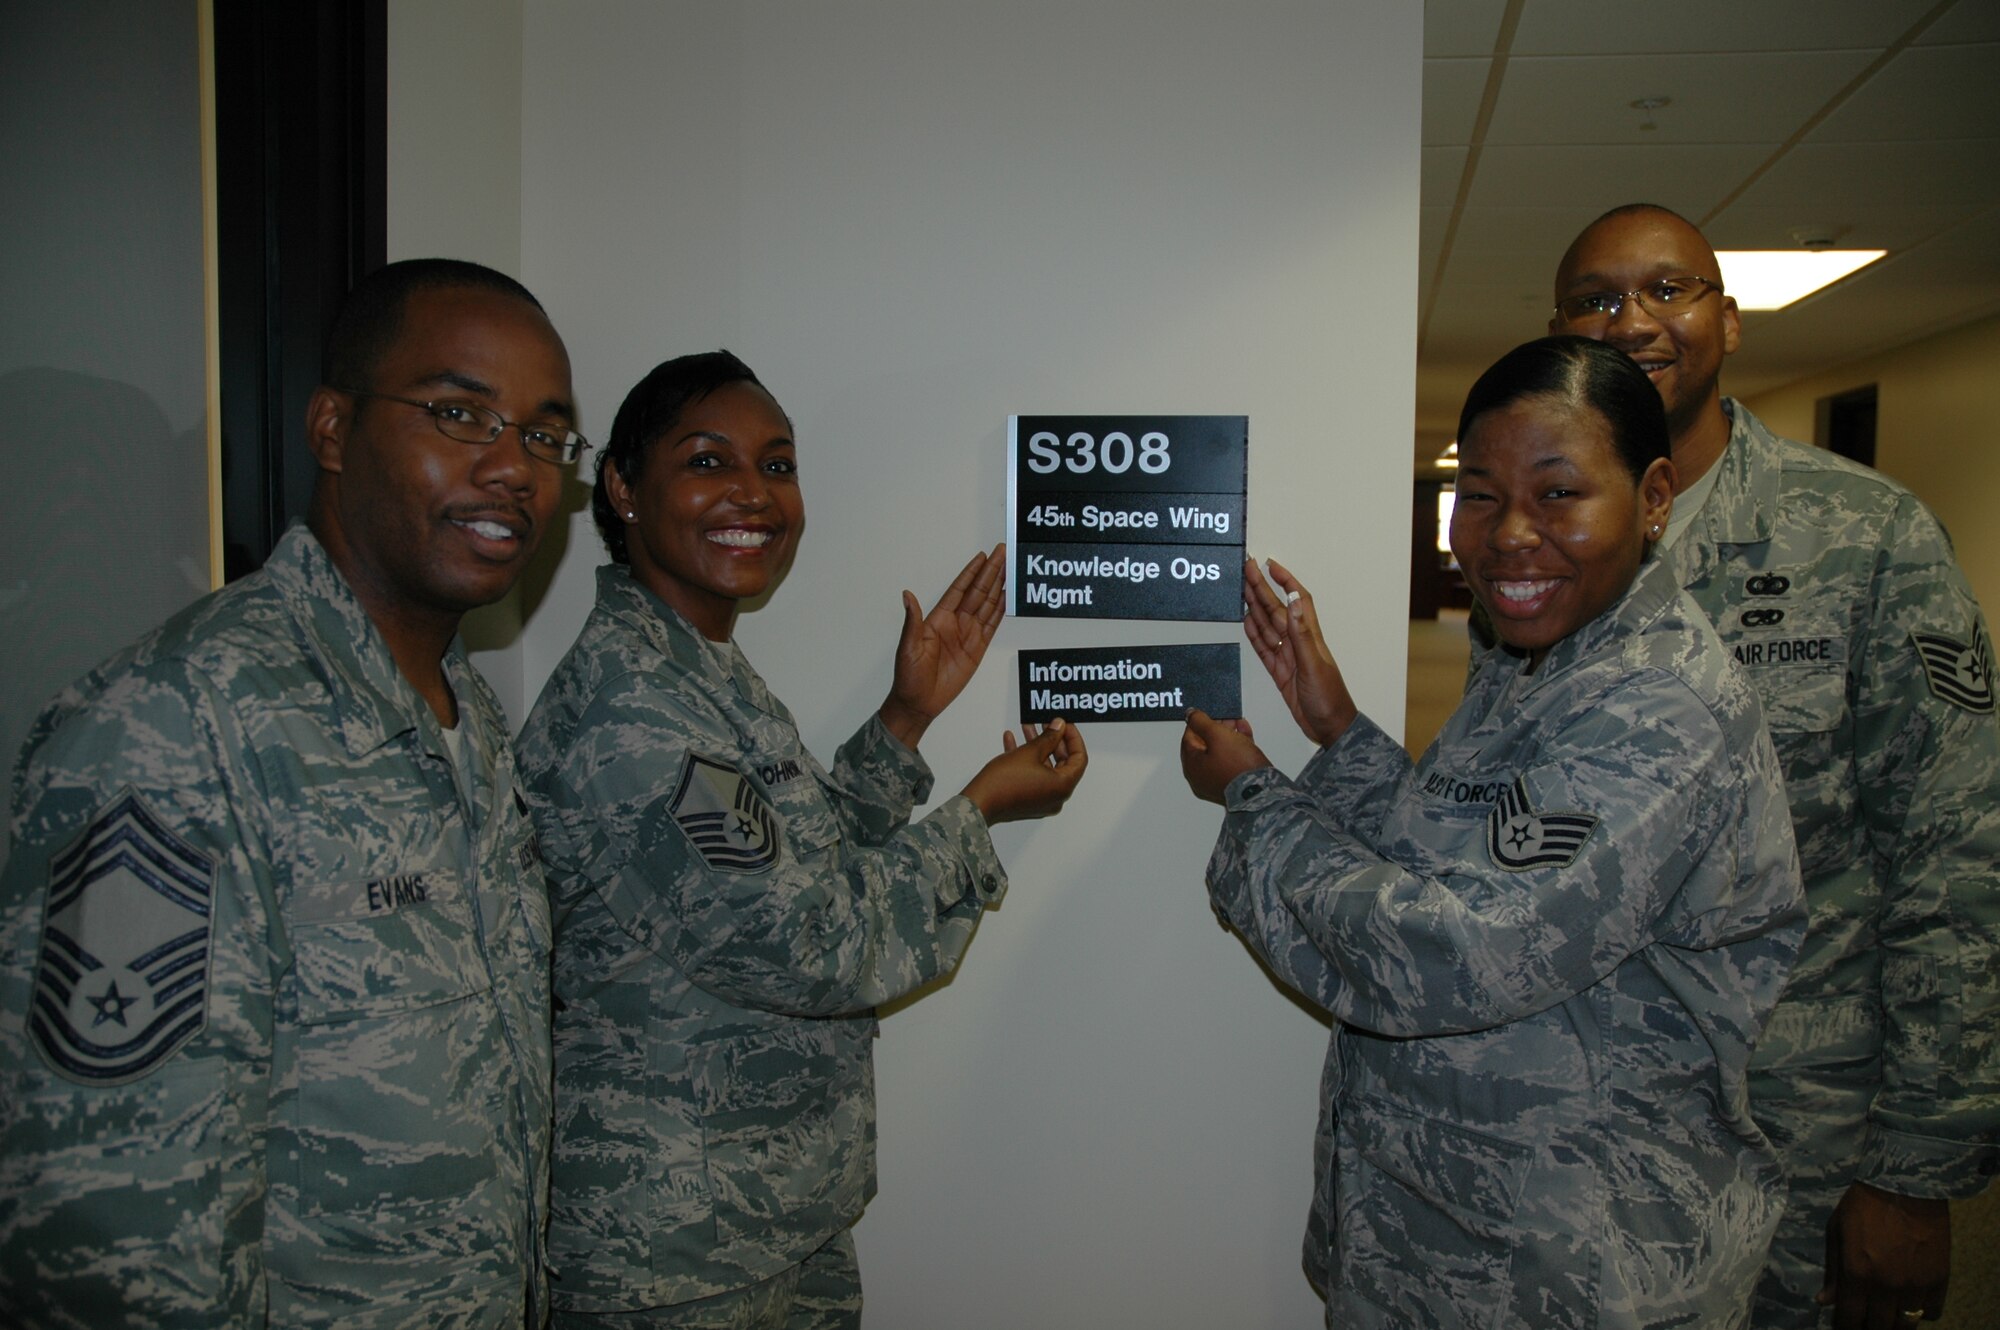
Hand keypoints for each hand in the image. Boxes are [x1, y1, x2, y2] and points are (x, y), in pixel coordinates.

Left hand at [880, 543, 1006, 747]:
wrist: (919, 703)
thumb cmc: (909, 676)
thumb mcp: (908, 647)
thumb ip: (912, 621)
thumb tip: (907, 595)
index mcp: (938, 619)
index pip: (959, 589)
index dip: (971, 572)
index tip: (982, 556)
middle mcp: (955, 623)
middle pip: (977, 592)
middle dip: (991, 572)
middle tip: (1002, 553)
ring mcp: (968, 635)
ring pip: (987, 605)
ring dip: (999, 587)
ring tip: (1010, 569)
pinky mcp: (977, 649)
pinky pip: (992, 625)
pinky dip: (1001, 611)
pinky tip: (1008, 596)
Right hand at [962, 718, 1087, 822]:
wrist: (979, 803)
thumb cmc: (1003, 783)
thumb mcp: (1030, 752)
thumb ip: (1048, 737)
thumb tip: (1059, 727)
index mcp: (1063, 786)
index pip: (1079, 758)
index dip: (1073, 738)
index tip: (1065, 725)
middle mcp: (1056, 797)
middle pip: (1062, 762)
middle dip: (1052, 740)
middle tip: (1046, 724)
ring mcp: (1042, 800)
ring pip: (1045, 767)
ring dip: (1037, 747)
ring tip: (1028, 728)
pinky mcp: (1028, 800)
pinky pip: (1033, 775)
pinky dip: (1027, 760)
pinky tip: (1013, 742)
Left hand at [1179, 707, 1269, 804]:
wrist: (1261, 790)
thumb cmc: (1238, 768)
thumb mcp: (1217, 735)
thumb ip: (1201, 721)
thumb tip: (1190, 714)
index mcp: (1192, 766)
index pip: (1189, 738)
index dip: (1198, 722)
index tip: (1207, 714)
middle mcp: (1201, 777)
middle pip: (1205, 745)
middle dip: (1216, 728)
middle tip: (1224, 717)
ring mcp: (1216, 781)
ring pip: (1219, 752)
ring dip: (1227, 735)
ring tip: (1237, 723)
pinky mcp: (1232, 783)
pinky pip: (1231, 760)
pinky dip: (1236, 746)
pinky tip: (1244, 734)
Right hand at [1243, 558, 1356, 747]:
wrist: (1329, 726)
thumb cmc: (1329, 698)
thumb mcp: (1314, 665)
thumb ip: (1301, 634)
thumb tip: (1295, 602)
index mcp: (1309, 637)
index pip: (1298, 600)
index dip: (1286, 580)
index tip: (1271, 565)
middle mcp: (1298, 643)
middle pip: (1277, 609)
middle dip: (1262, 588)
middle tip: (1247, 569)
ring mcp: (1289, 656)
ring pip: (1268, 625)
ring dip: (1255, 607)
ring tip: (1242, 589)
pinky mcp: (1280, 671)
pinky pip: (1264, 647)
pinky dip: (1254, 634)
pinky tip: (1247, 621)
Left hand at [1818, 1180, 1950, 1327]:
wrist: (1904, 1186)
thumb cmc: (1862, 1204)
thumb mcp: (1836, 1231)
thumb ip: (1833, 1270)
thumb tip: (1824, 1301)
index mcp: (1856, 1273)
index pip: (1850, 1319)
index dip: (1845, 1326)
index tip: (1844, 1324)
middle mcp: (1886, 1285)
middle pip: (1879, 1327)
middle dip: (1869, 1326)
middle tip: (1865, 1320)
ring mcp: (1915, 1285)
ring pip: (1906, 1324)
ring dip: (1895, 1324)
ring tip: (1887, 1317)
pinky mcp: (1938, 1279)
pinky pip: (1932, 1312)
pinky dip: (1921, 1312)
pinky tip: (1911, 1302)